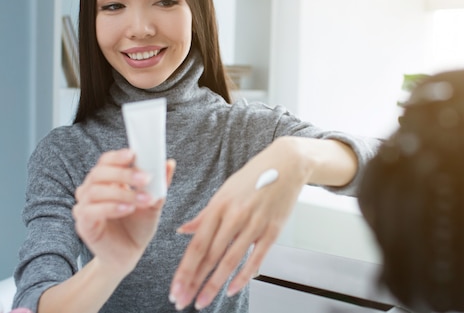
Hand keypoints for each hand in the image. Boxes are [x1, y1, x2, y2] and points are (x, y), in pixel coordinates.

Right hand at [72, 149, 174, 275]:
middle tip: (146, 178)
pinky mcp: (83, 223)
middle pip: (100, 173)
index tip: (134, 154)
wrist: (128, 255)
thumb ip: (160, 184)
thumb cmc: (138, 226)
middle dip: (124, 174)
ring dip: (123, 193)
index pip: (106, 161)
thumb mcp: (153, 202)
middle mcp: (92, 189)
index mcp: (107, 180)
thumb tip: (170, 163)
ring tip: (144, 199)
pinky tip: (128, 208)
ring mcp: (85, 205)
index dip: (118, 156)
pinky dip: (111, 207)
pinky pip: (92, 210)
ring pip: (97, 190)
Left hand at [169, 138, 306, 310]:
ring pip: (230, 260)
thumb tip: (183, 231)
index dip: (185, 269)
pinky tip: (232, 289)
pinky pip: (256, 259)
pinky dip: (243, 276)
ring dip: (214, 285)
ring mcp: (255, 224)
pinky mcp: (273, 230)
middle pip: (210, 256)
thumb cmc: (254, 176)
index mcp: (219, 205)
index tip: (176, 286)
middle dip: (194, 282)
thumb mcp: (224, 191)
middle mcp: (235, 215)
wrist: (287, 164)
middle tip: (183, 300)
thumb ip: (204, 215)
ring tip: (202, 301)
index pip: (197, 244)